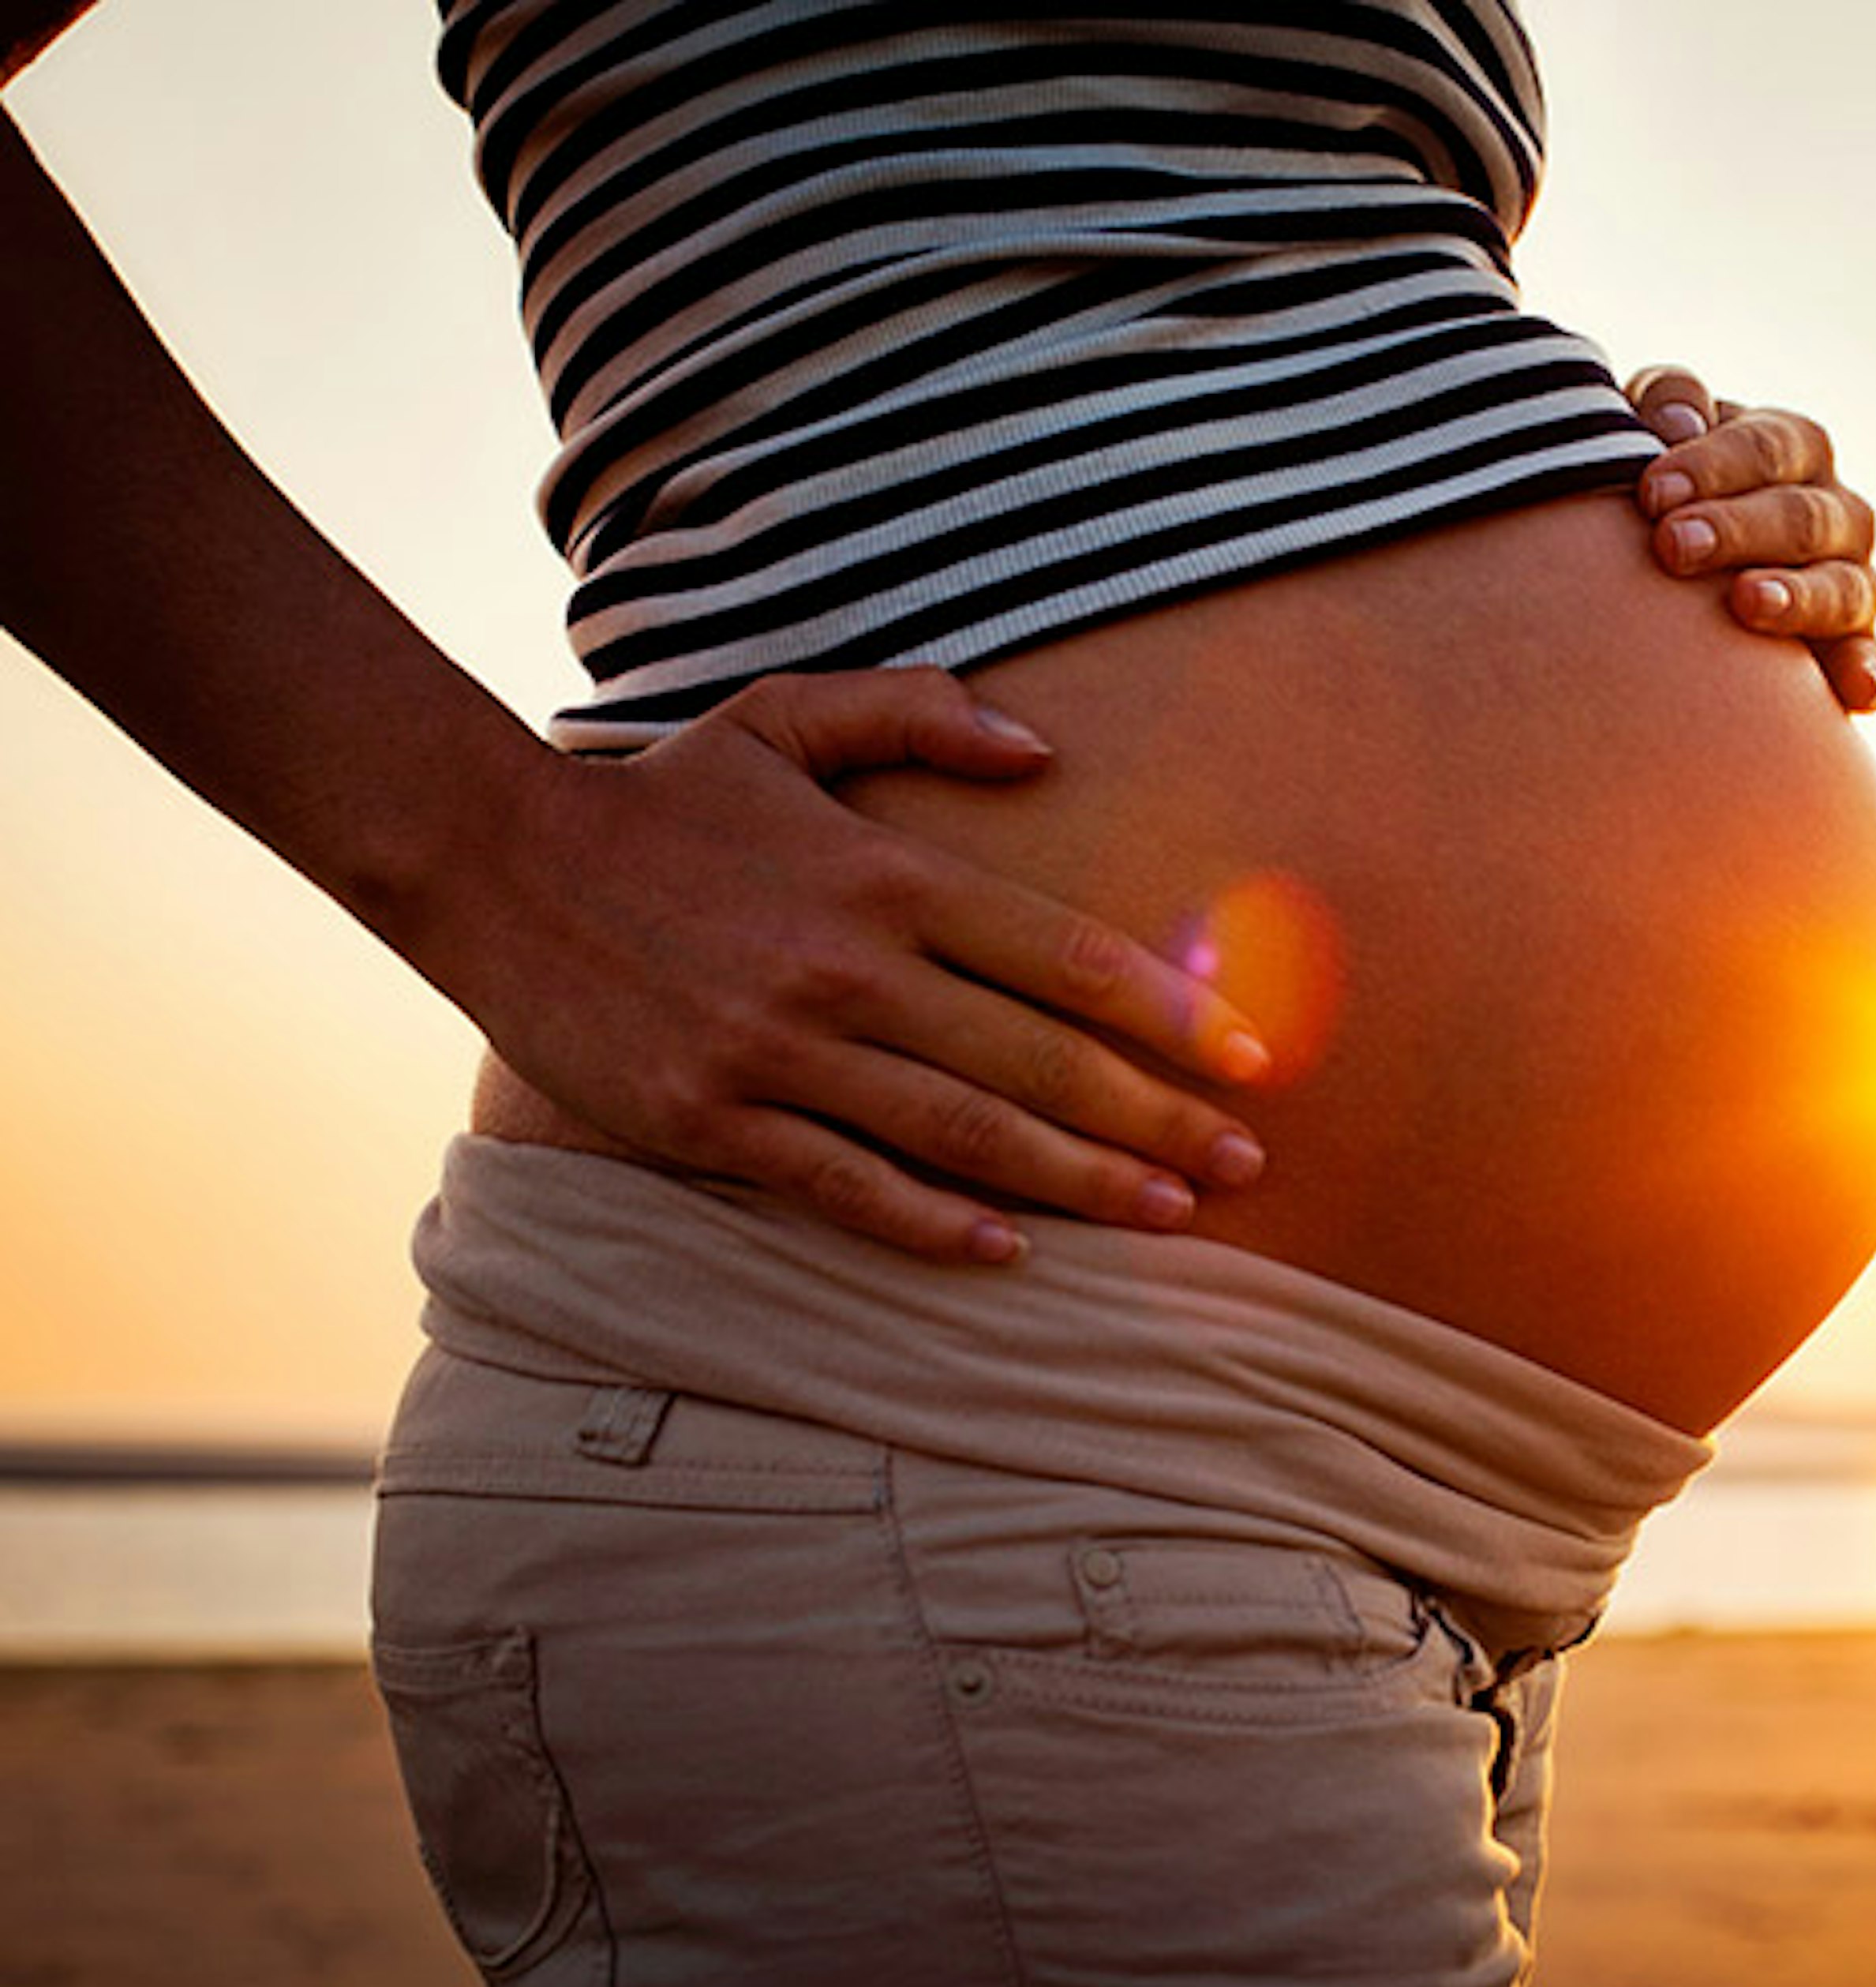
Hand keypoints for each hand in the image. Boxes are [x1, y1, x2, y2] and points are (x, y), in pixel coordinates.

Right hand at [442, 668, 1274, 1265]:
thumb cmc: (663, 796)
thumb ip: (918, 715)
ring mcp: (779, 1051)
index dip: (1168, 1011)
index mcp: (885, 876)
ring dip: (1078, 1182)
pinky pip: (843, 1184)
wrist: (493, 858)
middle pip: (1037, 1059)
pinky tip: (1006, 1250)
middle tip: (1249, 1165)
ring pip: (961, 1132)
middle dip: (1157, 1118)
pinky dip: (929, 1222)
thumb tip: (1042, 747)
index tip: (1251, 1056)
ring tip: (1171, 1215)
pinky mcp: (713, 1120)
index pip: (1062, 952)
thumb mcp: (786, 716)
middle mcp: (849, 970)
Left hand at [1627, 364, 1875, 713]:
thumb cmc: (1666, 485)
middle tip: (1673, 545)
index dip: (1711, 466)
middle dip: (1737, 530)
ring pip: (1842, 586)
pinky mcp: (1850, 647)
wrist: (1678, 568)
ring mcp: (1851, 580)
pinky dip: (1865, 672)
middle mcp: (1837, 512)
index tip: (1651, 493)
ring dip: (1797, 596)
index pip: (1768, 449)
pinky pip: (1866, 659)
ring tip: (1745, 602)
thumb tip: (1680, 423)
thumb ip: (1668, 402)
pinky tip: (1858, 692)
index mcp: (1796, 449)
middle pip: (1802, 517)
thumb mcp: (1657, 429)